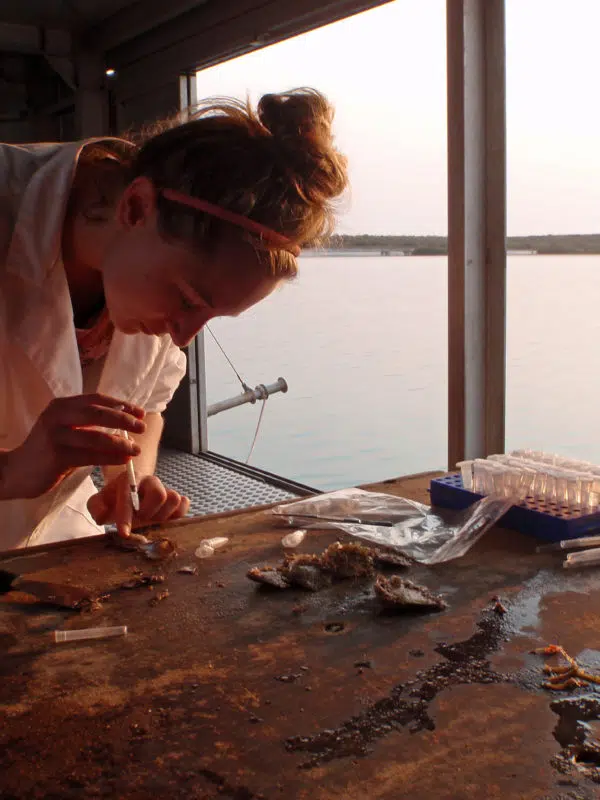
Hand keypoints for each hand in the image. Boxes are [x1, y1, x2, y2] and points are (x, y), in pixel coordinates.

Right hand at [0, 394, 145, 500]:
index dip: (121, 405)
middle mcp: (57, 416)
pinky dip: (111, 457)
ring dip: (121, 443)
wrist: (16, 471)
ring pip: (96, 436)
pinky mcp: (56, 456)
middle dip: (124, 419)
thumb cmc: (47, 450)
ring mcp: (55, 436)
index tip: (140, 412)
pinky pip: (91, 456)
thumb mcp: (65, 429)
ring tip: (136, 448)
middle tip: (142, 427)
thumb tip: (125, 423)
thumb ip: (88, 424)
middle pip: (98, 413)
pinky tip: (124, 459)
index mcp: (61, 405)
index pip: (96, 399)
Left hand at [87, 472, 189, 536]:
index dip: (126, 516)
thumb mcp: (98, 502)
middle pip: (159, 494)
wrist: (131, 495)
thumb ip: (95, 507)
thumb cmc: (114, 500)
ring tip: (151, 520)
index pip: (129, 496)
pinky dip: (178, 513)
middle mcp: (150, 481)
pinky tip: (165, 519)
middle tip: (140, 520)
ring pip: (174, 499)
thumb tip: (104, 515)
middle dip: (148, 513)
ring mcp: (165, 488)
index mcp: (129, 479)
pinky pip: (184, 504)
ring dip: (163, 515)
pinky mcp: (176, 499)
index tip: (124, 533)